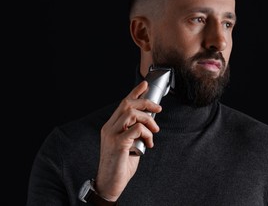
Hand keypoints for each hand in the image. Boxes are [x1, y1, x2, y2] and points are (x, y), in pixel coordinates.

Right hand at [94, 80, 160, 200]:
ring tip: (154, 131)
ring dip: (148, 120)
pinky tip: (149, 143)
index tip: (145, 84)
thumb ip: (135, 132)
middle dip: (146, 103)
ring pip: (132, 113)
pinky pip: (136, 129)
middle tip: (158, 109)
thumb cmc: (120, 165)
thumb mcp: (128, 145)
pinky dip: (147, 133)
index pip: (123, 103)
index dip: (135, 92)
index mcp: (110, 126)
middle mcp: (109, 127)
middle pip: (127, 104)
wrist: (110, 183)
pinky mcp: (118, 143)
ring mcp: (112, 135)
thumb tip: (149, 124)